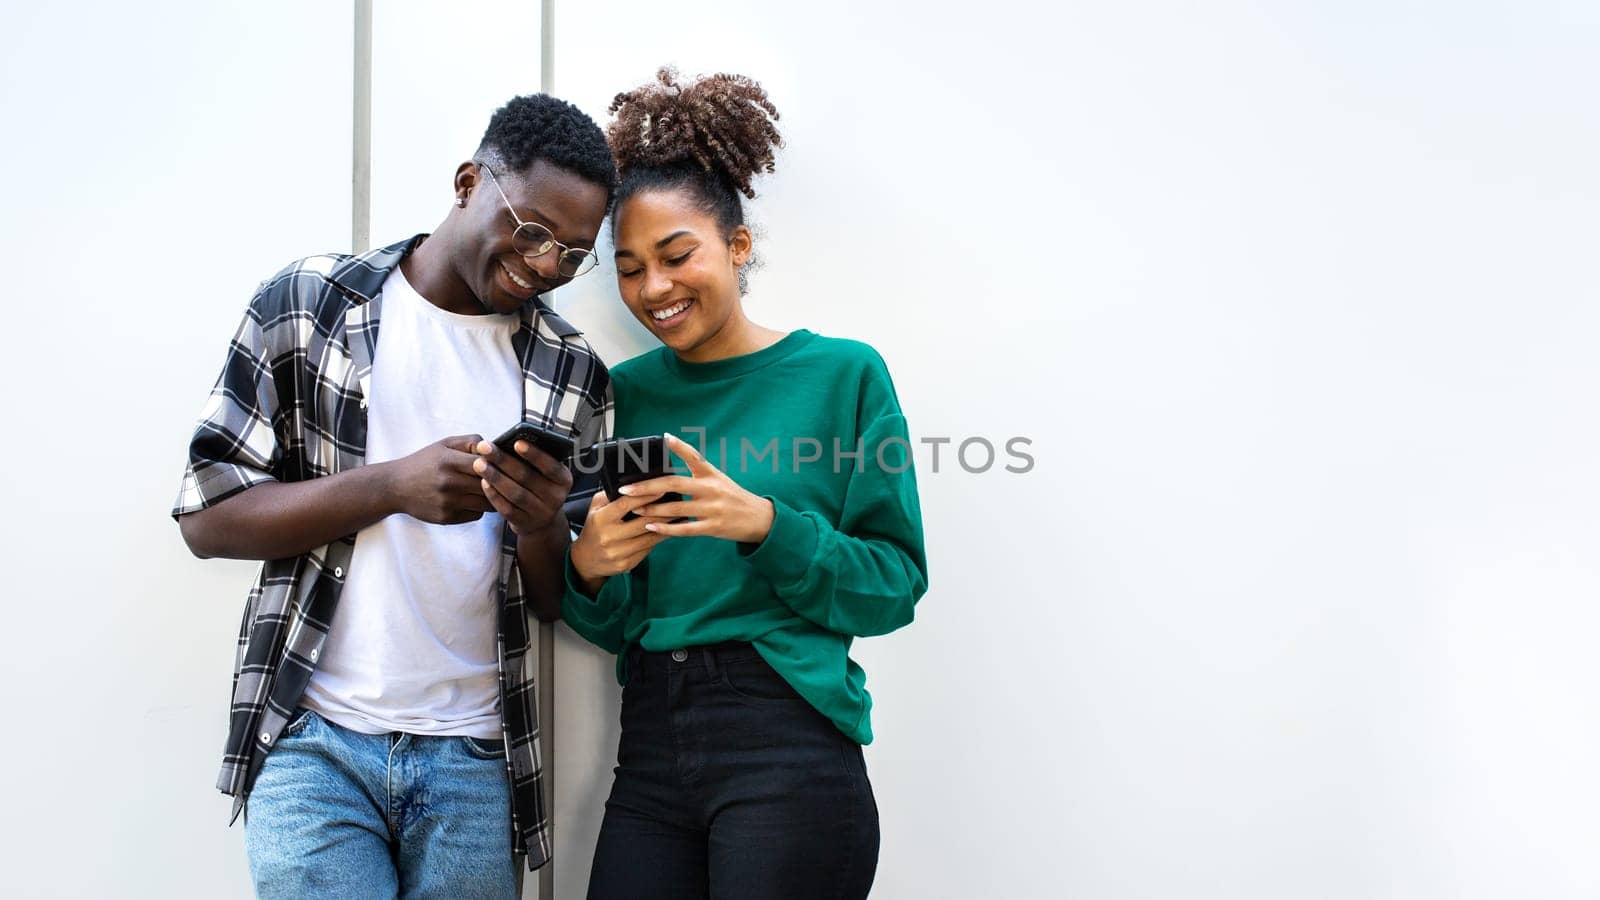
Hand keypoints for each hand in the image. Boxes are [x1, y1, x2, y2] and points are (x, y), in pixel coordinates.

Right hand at [386, 435, 494, 524]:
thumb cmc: (423, 463)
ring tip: (490, 491)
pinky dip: (478, 509)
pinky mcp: (447, 517)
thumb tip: (495, 446)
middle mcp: (449, 482)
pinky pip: (476, 515)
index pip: (487, 464)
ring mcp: (448, 502)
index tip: (501, 465)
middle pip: (490, 485)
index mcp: (449, 461)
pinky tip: (472, 501)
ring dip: (491, 498)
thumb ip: (470, 442)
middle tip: (504, 480)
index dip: (498, 464)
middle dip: (499, 483)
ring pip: (487, 503)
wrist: (395, 487)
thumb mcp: (443, 444)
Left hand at [471, 436, 573, 535]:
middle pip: (527, 477)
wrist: (542, 521)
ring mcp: (541, 513)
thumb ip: (535, 461)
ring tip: (479, 464)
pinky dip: (494, 495)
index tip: (516, 443)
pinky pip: (507, 508)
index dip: (534, 454)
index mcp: (564, 480)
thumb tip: (510, 442)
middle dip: (504, 460)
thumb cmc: (540, 486)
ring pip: (515, 493)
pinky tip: (483, 482)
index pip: (551, 466)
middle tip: (485, 448)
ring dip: (495, 477)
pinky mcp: (525, 523)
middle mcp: (556, 498)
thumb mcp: (546, 475)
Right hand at [569, 490, 669, 591]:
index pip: (626, 504)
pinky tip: (668, 532)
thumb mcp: (595, 508)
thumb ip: (610, 495)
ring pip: (649, 538)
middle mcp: (608, 537)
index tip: (661, 489)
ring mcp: (618, 553)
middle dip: (662, 512)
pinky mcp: (626, 564)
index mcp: (601, 519)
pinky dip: (658, 540)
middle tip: (677, 503)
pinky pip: (647, 550)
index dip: (645, 496)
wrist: (586, 559)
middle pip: (642, 522)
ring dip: (666, 527)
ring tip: (678, 518)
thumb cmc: (594, 528)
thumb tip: (632, 483)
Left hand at [625, 433, 775, 543]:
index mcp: (712, 474)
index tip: (663, 437)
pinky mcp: (713, 527)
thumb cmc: (733, 498)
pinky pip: (685, 529)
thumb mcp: (719, 480)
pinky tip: (650, 528)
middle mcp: (711, 488)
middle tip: (627, 488)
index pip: (694, 456)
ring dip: (652, 509)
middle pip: (675, 484)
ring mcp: (713, 508)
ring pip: (676, 508)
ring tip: (634, 509)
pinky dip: (665, 529)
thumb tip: (666, 475)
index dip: (679, 446)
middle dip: (648, 487)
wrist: (759, 518)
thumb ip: (696, 475)